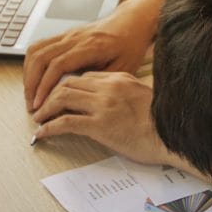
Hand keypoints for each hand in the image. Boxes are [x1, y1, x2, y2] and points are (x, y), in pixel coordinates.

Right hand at [23, 0, 163, 110]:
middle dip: (32, 84)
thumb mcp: (124, 68)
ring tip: (31, 95)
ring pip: (36, 50)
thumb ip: (101, 82)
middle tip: (32, 105)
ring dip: (29, 74)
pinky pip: (40, 46)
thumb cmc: (130, 44)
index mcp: (91, 46)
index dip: (46, 86)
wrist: (131, 22)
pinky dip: (32, 64)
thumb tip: (79, 99)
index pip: (58, 64)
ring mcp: (68, 35)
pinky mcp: (64, 35)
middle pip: (41, 57)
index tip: (41, 104)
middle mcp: (75, 37)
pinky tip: (34, 79)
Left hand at [30, 71, 167, 165]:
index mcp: (120, 79)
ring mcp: (103, 106)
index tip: (60, 97)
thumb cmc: (164, 122)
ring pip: (62, 98)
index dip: (67, 86)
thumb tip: (115, 103)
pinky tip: (42, 133)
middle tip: (41, 106)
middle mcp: (108, 88)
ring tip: (38, 118)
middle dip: (49, 94)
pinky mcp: (100, 126)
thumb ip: (127, 94)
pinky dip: (49, 127)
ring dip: (45, 108)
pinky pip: (65, 122)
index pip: (85, 77)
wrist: (174, 135)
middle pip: (68, 83)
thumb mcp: (144, 98)